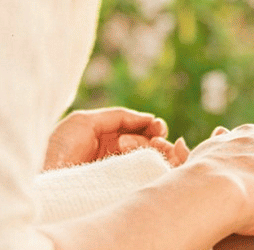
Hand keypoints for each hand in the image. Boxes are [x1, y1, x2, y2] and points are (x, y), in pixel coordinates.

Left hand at [44, 107, 185, 169]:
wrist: (45, 177)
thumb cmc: (58, 148)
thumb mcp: (85, 121)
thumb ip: (119, 116)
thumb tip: (150, 119)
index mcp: (109, 138)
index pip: (142, 131)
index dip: (153, 127)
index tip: (157, 127)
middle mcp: (117, 154)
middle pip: (151, 144)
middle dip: (153, 138)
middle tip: (153, 138)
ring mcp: (120, 172)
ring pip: (151, 159)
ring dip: (149, 150)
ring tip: (126, 146)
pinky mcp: (121, 188)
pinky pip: (145, 177)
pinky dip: (151, 167)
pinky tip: (142, 159)